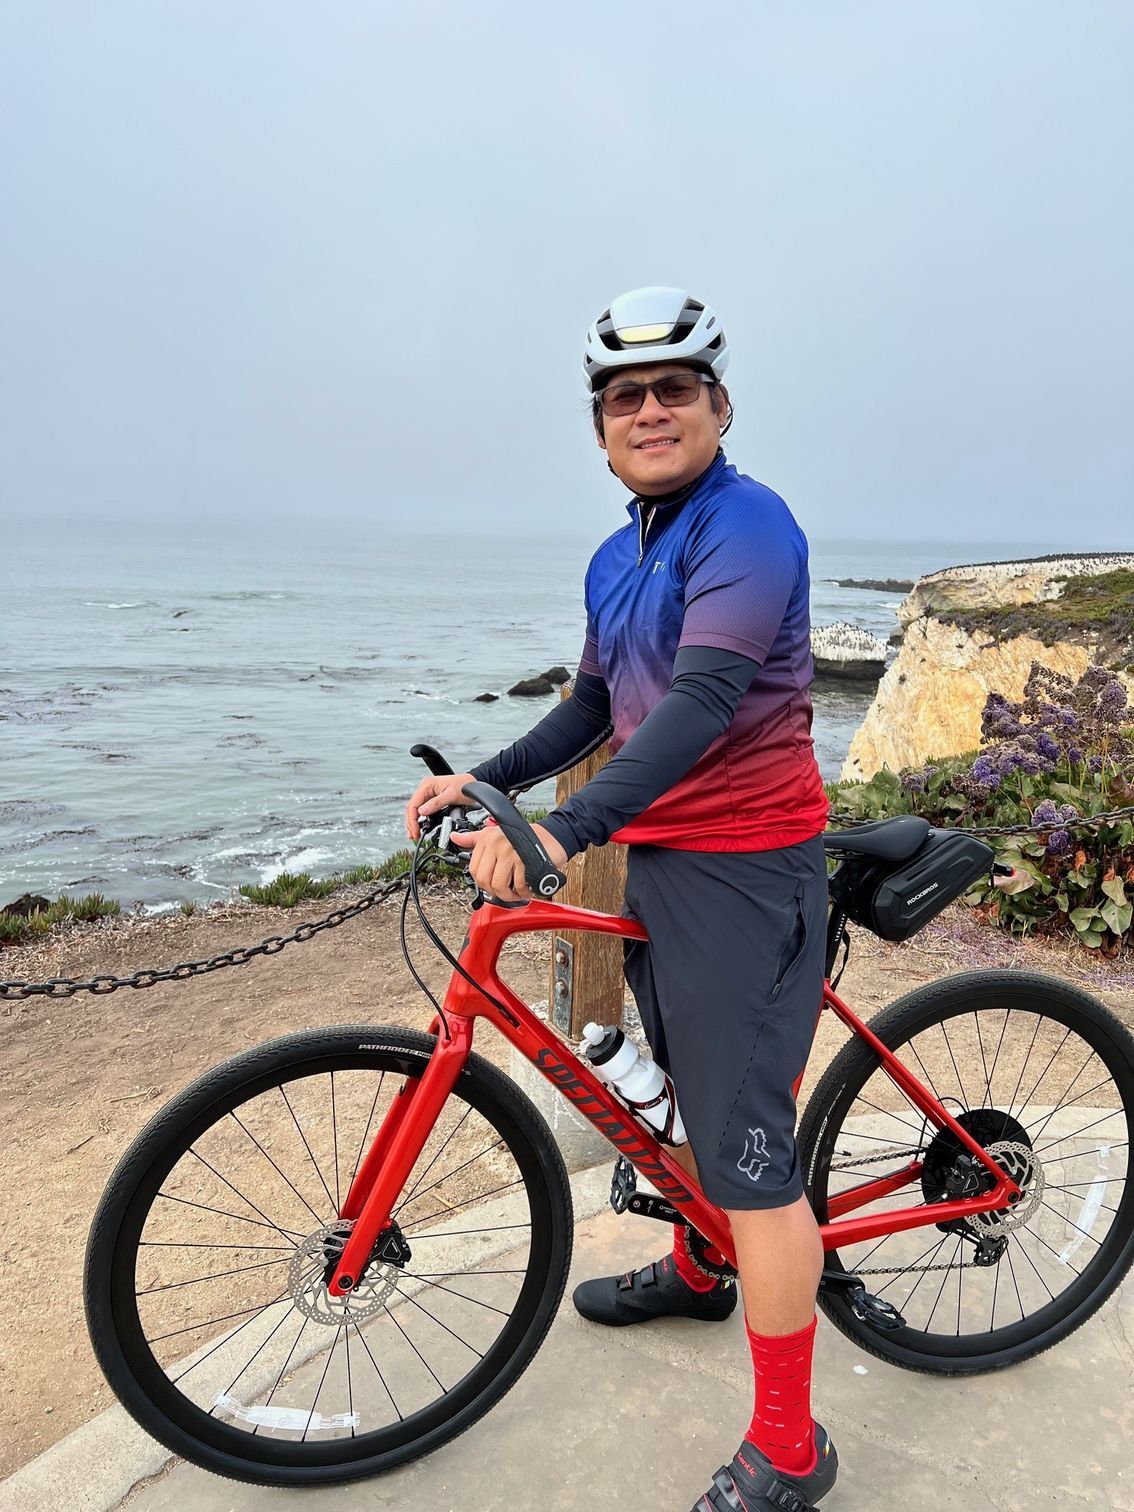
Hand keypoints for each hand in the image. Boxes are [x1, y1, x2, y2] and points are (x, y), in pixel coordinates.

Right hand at [404, 773, 478, 840]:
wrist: (474, 784)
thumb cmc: (466, 786)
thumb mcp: (451, 795)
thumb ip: (436, 803)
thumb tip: (422, 812)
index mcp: (427, 785)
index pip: (413, 804)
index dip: (412, 820)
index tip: (415, 831)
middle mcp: (425, 788)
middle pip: (412, 808)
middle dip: (411, 823)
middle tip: (414, 836)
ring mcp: (428, 793)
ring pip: (416, 810)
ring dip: (414, 822)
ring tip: (415, 834)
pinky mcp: (432, 798)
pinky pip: (423, 810)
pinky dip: (420, 819)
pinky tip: (421, 827)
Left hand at [450, 823, 568, 902]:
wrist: (552, 837)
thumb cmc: (524, 840)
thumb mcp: (494, 835)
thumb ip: (473, 839)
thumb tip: (454, 837)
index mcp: (486, 839)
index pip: (474, 870)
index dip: (483, 883)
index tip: (492, 885)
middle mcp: (497, 843)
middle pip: (485, 880)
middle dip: (496, 892)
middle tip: (506, 892)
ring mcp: (510, 851)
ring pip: (499, 885)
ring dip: (510, 895)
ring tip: (517, 893)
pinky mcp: (525, 860)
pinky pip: (518, 885)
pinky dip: (524, 892)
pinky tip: (527, 889)